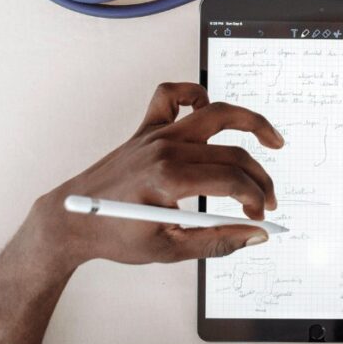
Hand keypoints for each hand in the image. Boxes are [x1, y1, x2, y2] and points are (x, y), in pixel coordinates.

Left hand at [27, 83, 283, 269]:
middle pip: (232, 155)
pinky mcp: (147, 128)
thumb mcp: (169, 249)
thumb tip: (257, 234)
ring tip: (271, 139)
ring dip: (249, 122)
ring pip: (215, 113)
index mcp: (169, 179)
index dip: (254, 199)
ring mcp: (156, 134)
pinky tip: (208, 108)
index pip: (231, 181)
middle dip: (259, 180)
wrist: (71, 221)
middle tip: (268, 199)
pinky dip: (193, 93)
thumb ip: (218, 242)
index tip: (259, 216)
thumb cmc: (115, 236)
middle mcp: (165, 149)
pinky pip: (171, 95)